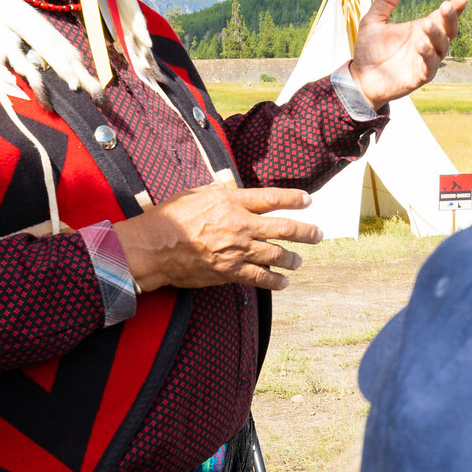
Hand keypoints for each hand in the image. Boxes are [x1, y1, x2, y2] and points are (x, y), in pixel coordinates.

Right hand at [113, 185, 322, 292]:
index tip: (308, 200)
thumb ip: (216, 191)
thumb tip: (227, 187)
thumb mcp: (193, 194)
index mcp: (231, 201)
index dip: (294, 199)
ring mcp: (237, 250)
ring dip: (292, 259)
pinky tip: (283, 283)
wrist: (153, 247)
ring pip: (276, 255)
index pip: (272, 198)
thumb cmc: (169, 218)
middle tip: (318, 235)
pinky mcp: (230, 272)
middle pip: (284, 228)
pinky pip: (259, 278)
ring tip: (299, 261)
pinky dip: (274, 282)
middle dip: (306, 232)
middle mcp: (240, 225)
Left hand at [348, 0, 468, 107]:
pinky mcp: (420, 76)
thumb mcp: (373, 21)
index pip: (443, 16)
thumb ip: (385, 2)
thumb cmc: (369, 50)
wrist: (360, 78)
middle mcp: (428, 43)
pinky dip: (428, 56)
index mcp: (421, 28)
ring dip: (437, 36)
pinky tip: (422, 46)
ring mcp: (426, 60)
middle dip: (450, 19)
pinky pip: (430, 66)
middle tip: (446, 7)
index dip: (456, 7)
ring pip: (441, 48)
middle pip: (448, 30)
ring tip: (427, 25)